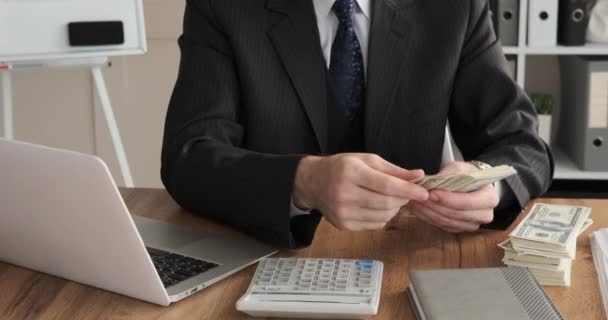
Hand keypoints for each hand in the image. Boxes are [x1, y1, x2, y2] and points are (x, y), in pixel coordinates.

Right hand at [293, 154, 428, 230]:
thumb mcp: (366, 160)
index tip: (424, 192)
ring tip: (391, 199)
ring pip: (382, 216)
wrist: (313, 182)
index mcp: (351, 172)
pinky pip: (374, 225)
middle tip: (407, 193)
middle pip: (385, 203)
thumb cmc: (342, 167)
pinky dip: (383, 217)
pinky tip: (378, 207)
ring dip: (394, 209)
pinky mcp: (343, 225)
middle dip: (403, 199)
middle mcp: (344, 194)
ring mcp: (343, 212)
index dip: (408, 190)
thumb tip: (418, 176)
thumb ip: (393, 169)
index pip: (386, 185)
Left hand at [408, 161, 499, 231]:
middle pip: (456, 214)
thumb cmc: (467, 174)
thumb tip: (433, 182)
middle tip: (418, 198)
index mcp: (489, 198)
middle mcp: (484, 215)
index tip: (431, 193)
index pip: (467, 202)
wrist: (472, 185)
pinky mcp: (460, 229)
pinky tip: (418, 210)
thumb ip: (449, 174)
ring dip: (429, 213)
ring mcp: (472, 225)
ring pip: (447, 222)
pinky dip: (429, 218)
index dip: (448, 199)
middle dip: (435, 206)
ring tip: (414, 202)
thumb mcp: (461, 168)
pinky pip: (443, 226)